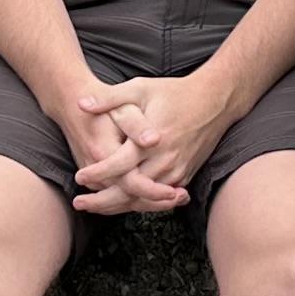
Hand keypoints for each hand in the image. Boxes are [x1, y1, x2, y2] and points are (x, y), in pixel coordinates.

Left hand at [72, 70, 235, 210]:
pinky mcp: (185, 175)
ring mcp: (177, 170)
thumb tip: (81, 104)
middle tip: (79, 203)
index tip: (79, 177)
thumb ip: (109, 98)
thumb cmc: (174, 92)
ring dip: (119, 206)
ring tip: (96, 207)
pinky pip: (160, 198)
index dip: (97, 173)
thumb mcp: (140, 88)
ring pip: (144, 199)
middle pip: (129, 190)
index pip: (119, 165)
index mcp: (151, 140)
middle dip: (102, 201)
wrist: (215, 100)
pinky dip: (140, 203)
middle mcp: (165, 160)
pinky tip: (123, 204)